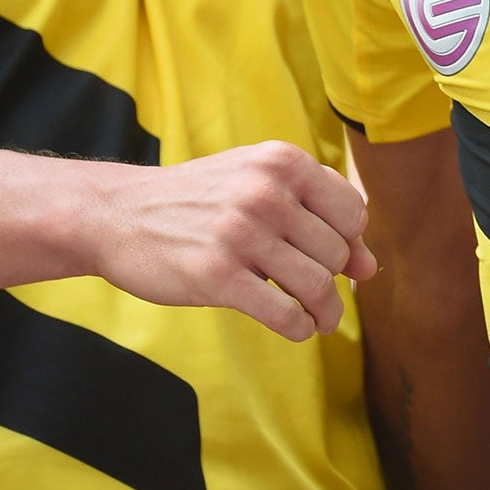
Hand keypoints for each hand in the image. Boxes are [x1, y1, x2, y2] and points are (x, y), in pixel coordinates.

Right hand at [89, 139, 378, 341]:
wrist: (118, 214)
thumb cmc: (201, 201)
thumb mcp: (258, 185)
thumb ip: (317, 216)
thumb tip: (370, 268)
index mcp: (282, 162)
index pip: (353, 212)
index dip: (350, 242)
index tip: (334, 259)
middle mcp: (265, 192)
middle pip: (336, 253)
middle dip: (333, 279)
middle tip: (316, 292)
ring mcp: (240, 233)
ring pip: (318, 286)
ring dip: (326, 313)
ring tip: (318, 320)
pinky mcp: (216, 276)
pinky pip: (284, 313)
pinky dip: (299, 328)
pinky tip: (295, 327)